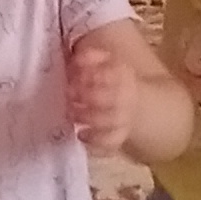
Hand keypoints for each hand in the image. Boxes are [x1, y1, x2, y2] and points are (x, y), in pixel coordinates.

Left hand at [65, 30, 135, 153]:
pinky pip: (111, 142)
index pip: (111, 74)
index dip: (91, 77)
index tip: (72, 80)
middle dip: (89, 98)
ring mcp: (125, 118)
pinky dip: (95, 141)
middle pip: (113, 98)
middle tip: (69, 98)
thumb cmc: (107, 80)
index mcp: (123, 74)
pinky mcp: (119, 136)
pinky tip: (81, 135)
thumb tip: (76, 58)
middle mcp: (127, 96)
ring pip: (113, 121)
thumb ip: (88, 57)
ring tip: (72, 116)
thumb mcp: (100, 62)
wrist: (131, 103)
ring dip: (90, 119)